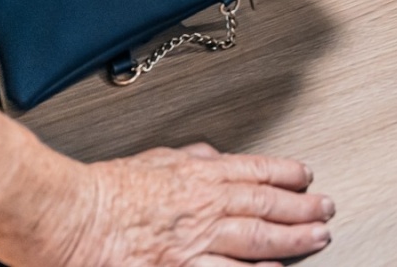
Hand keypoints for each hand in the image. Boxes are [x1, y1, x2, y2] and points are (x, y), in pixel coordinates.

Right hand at [59, 143, 333, 266]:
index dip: (286, 173)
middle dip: (302, 207)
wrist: (69, 215)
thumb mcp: (151, 159)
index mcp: (196, 176)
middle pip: (265, 204)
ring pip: (257, 239)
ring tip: (319, 237)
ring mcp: (196, 241)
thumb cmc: (100, 191)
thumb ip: (185, 158)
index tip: (307, 176)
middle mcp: (204, 206)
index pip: (253, 170)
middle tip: (327, 208)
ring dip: (293, 238)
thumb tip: (210, 155)